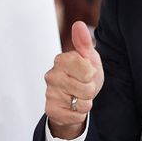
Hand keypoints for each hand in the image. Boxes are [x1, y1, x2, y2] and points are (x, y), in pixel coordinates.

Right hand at [44, 21, 104, 138]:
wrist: (77, 98)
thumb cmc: (85, 76)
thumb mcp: (89, 58)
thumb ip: (84, 43)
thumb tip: (78, 24)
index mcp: (61, 60)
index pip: (88, 71)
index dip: (92, 74)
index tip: (87, 73)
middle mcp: (52, 75)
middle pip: (86, 89)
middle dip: (90, 90)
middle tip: (83, 87)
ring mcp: (49, 93)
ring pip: (82, 104)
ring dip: (85, 103)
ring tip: (78, 97)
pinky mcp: (50, 110)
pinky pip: (75, 116)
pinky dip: (79, 114)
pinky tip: (72, 107)